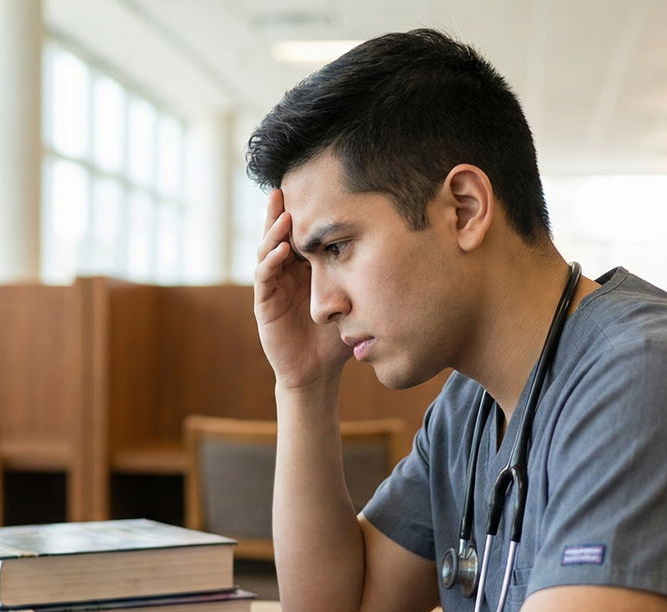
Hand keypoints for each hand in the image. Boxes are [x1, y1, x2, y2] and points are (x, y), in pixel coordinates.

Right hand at [254, 189, 352, 392]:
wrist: (318, 372)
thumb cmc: (337, 337)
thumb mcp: (355, 301)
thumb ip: (365, 279)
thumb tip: (402, 253)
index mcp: (306, 267)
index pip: (304, 232)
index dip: (306, 211)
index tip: (316, 187)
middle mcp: (287, 271)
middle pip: (281, 233)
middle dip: (283, 209)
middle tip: (287, 184)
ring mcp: (273, 285)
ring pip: (269, 249)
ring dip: (274, 230)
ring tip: (284, 212)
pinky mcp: (264, 303)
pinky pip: (264, 276)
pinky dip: (271, 260)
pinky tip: (281, 248)